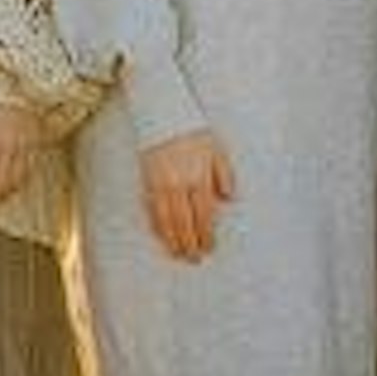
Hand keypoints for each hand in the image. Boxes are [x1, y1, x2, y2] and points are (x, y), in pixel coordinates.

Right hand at [140, 126, 234, 262]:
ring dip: (172, 241)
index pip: (204, 215)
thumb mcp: (217, 151)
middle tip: (195, 259)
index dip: (206, 235)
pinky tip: (162, 237)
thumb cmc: (195, 133)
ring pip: (166, 221)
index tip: (209, 248)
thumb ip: (224, 175)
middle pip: (184, 223)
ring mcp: (160, 185)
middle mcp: (178, 184)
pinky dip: (156, 227)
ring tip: (178, 254)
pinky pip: (151, 211)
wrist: (164, 116)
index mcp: (199, 178)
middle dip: (190, 244)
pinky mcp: (147, 182)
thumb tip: (229, 199)